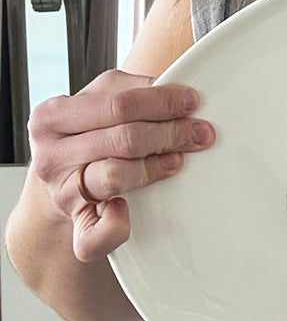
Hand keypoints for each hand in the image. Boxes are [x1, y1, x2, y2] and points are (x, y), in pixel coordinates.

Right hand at [28, 69, 214, 261]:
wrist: (59, 188)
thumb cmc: (85, 142)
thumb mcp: (95, 107)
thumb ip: (127, 90)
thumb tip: (173, 87)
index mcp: (54, 116)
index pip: (118, 103)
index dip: (162, 102)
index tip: (192, 102)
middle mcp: (52, 154)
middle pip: (123, 138)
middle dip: (170, 133)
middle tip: (200, 133)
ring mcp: (62, 192)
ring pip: (115, 175)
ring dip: (155, 167)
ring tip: (178, 160)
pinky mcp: (77, 225)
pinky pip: (98, 233)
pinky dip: (116, 225)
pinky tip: (128, 211)